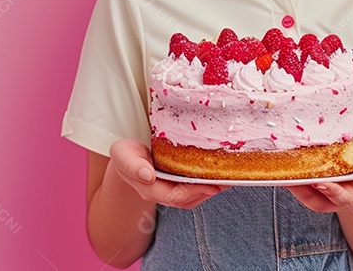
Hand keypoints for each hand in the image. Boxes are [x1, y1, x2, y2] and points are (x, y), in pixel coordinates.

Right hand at [109, 137, 228, 208]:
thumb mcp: (123, 155)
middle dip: (209, 191)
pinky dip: (209, 182)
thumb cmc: (126, 154)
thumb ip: (133, 165)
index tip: (211, 185)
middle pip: (189, 199)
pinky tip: (221, 173)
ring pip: (195, 196)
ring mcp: (171, 190)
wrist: (128, 156)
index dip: (194, 192)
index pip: (175, 196)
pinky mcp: (179, 184)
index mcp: (149, 189)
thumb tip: (148, 176)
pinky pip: (196, 188)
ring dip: (212, 188)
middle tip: (228, 180)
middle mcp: (163, 194)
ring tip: (229, 177)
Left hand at [284, 152, 352, 212]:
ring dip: (292, 184)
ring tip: (280, 170)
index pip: (344, 198)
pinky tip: (281, 161)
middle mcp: (336, 197)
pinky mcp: (313, 183)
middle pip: (317, 201)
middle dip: (304, 192)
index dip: (333, 192)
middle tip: (291, 179)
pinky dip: (290, 174)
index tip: (322, 184)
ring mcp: (323, 192)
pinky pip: (299, 182)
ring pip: (304, 193)